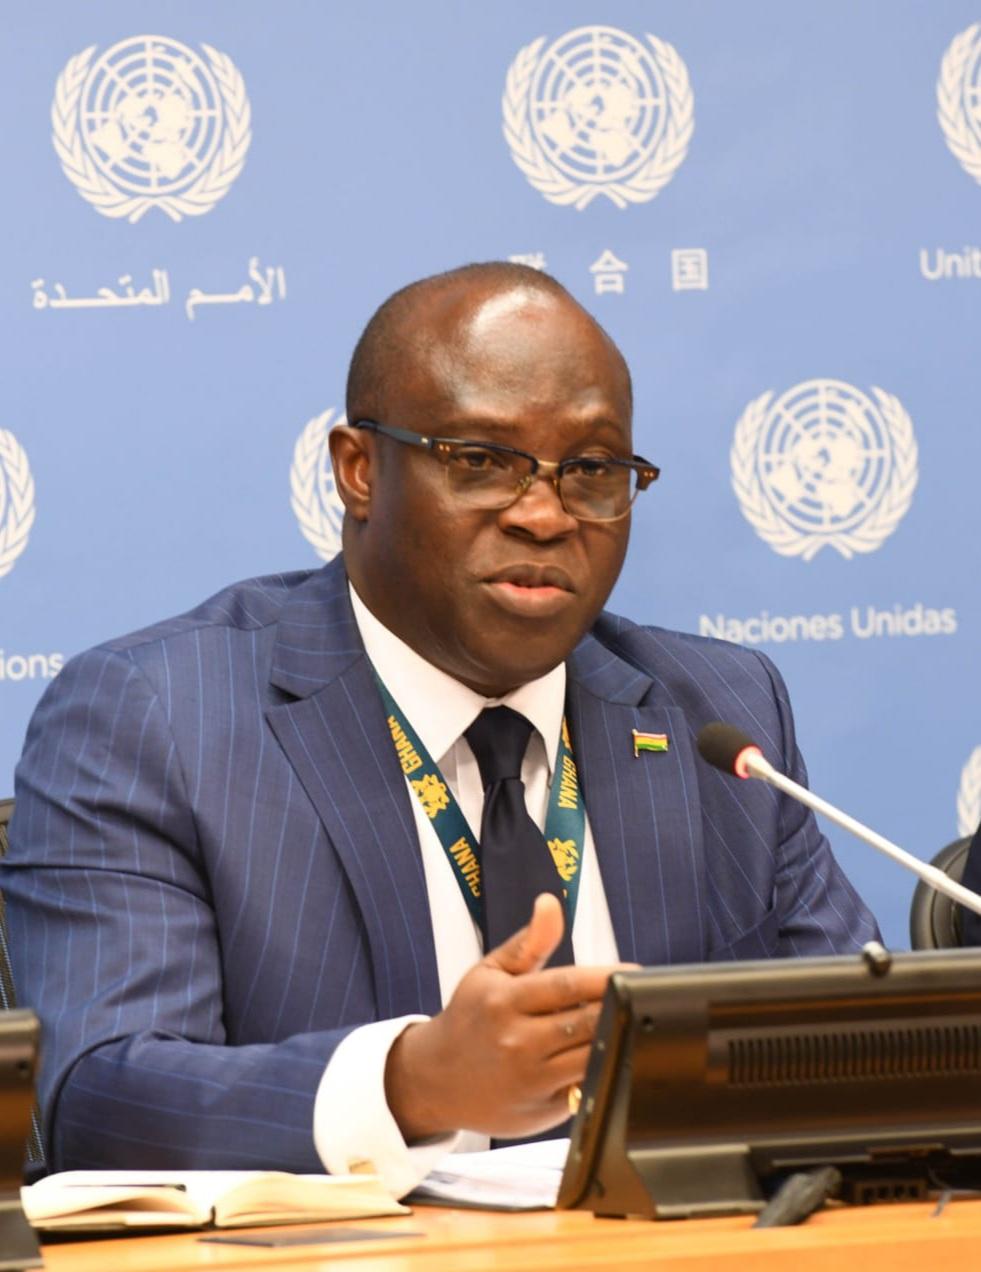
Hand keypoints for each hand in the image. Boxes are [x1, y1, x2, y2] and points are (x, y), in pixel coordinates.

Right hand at [384, 893, 625, 1139]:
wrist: (435, 1077)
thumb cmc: (471, 1017)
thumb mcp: (490, 972)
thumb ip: (529, 942)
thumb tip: (550, 903)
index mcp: (504, 1001)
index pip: (567, 986)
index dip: (606, 978)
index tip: (635, 972)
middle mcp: (516, 1041)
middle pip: (585, 1022)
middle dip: (619, 1008)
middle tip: (644, 998)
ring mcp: (530, 1080)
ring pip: (591, 1057)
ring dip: (615, 1040)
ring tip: (633, 1024)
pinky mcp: (542, 1110)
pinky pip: (584, 1089)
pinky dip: (602, 1073)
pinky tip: (612, 1057)